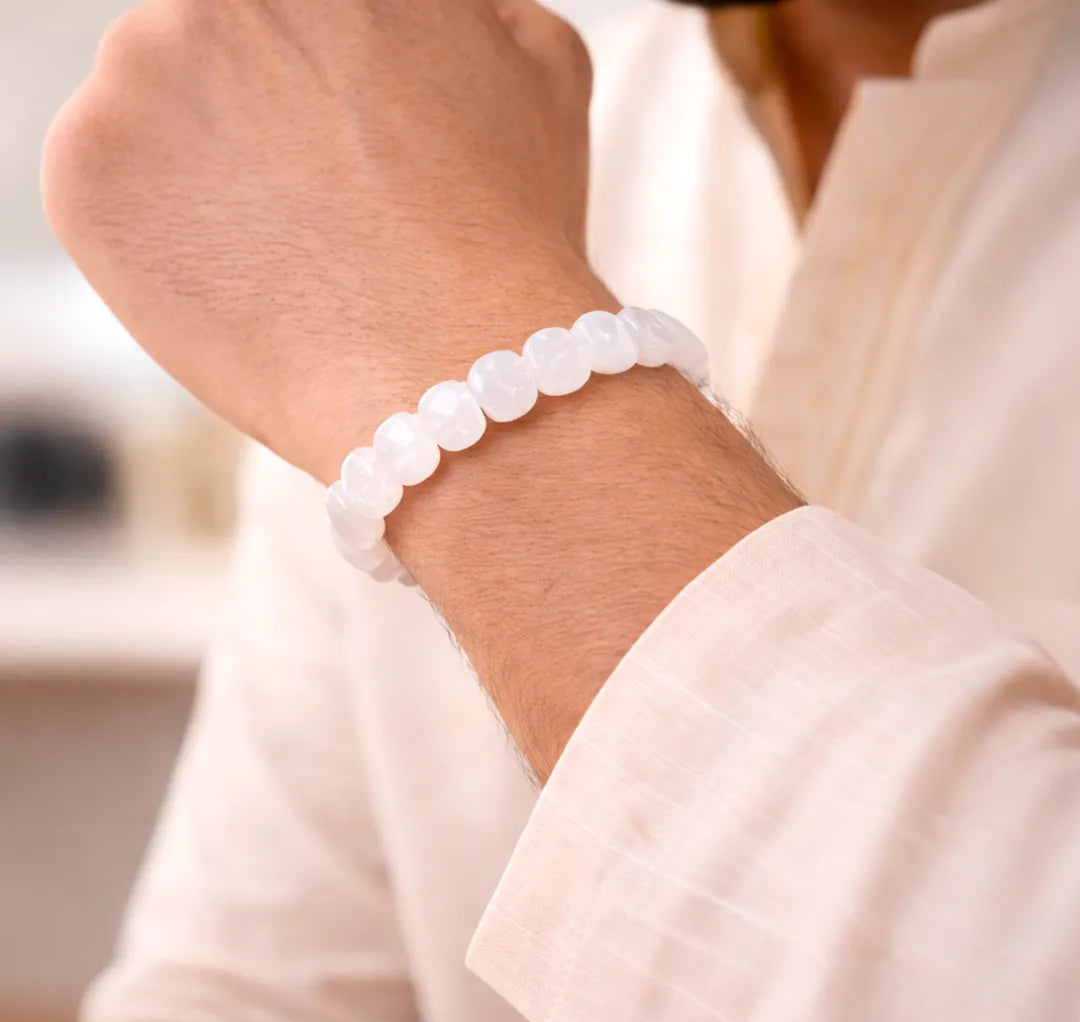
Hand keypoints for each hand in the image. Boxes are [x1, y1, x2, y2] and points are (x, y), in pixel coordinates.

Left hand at [42, 0, 607, 480]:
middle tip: (326, 202)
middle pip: (224, 48)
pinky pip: (112, 195)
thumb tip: (449, 13)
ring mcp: (139, 69)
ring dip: (212, 173)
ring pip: (162, 117)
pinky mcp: (85, 172)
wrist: (453, 371)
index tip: (346, 138)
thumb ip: (475, 13)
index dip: (328, 84)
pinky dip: (162, 239)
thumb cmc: (512, 235)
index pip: (296, 17)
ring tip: (296, 256)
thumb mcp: (542, 70)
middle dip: (266, 113)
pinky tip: (243, 284)